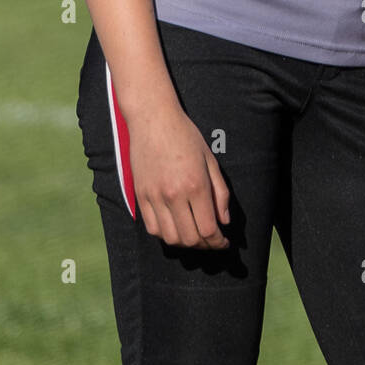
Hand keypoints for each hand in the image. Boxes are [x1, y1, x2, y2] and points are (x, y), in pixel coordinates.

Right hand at [126, 102, 230, 250]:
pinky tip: (175, 228)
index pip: (208, 229)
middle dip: (204, 245)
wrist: (153, 119)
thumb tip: (223, 221)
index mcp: (195, 185)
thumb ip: (220, 193)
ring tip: (195, 235)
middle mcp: (174, 195)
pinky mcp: (140, 196)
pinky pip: (152, 228)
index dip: (218, 242)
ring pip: (170, 238)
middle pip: (190, 238)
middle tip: (212, 240)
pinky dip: (165, 235)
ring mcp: (154, 197)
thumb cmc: (185, 135)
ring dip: (185, 243)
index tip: (224, 242)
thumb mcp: (210, 160)